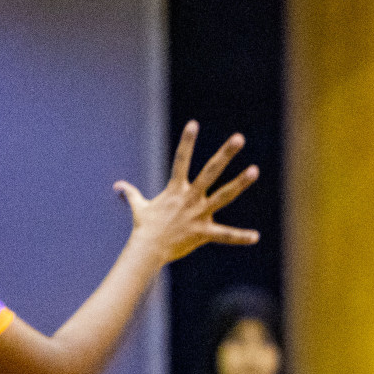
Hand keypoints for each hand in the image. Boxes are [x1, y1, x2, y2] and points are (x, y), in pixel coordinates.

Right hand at [116, 121, 259, 263]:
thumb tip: (117, 187)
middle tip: (239, 138)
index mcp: (176, 189)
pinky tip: (255, 237)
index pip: (181, 160)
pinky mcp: (203, 232)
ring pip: (223, 196)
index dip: (187, 141)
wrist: (147, 249)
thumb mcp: (138, 207)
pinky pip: (225, 235)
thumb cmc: (145, 227)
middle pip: (210, 171)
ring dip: (240, 183)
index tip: (193, 123)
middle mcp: (190, 198)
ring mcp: (198, 214)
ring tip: (255, 170)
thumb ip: (131, 194)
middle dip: (225, 154)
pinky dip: (240, 237)